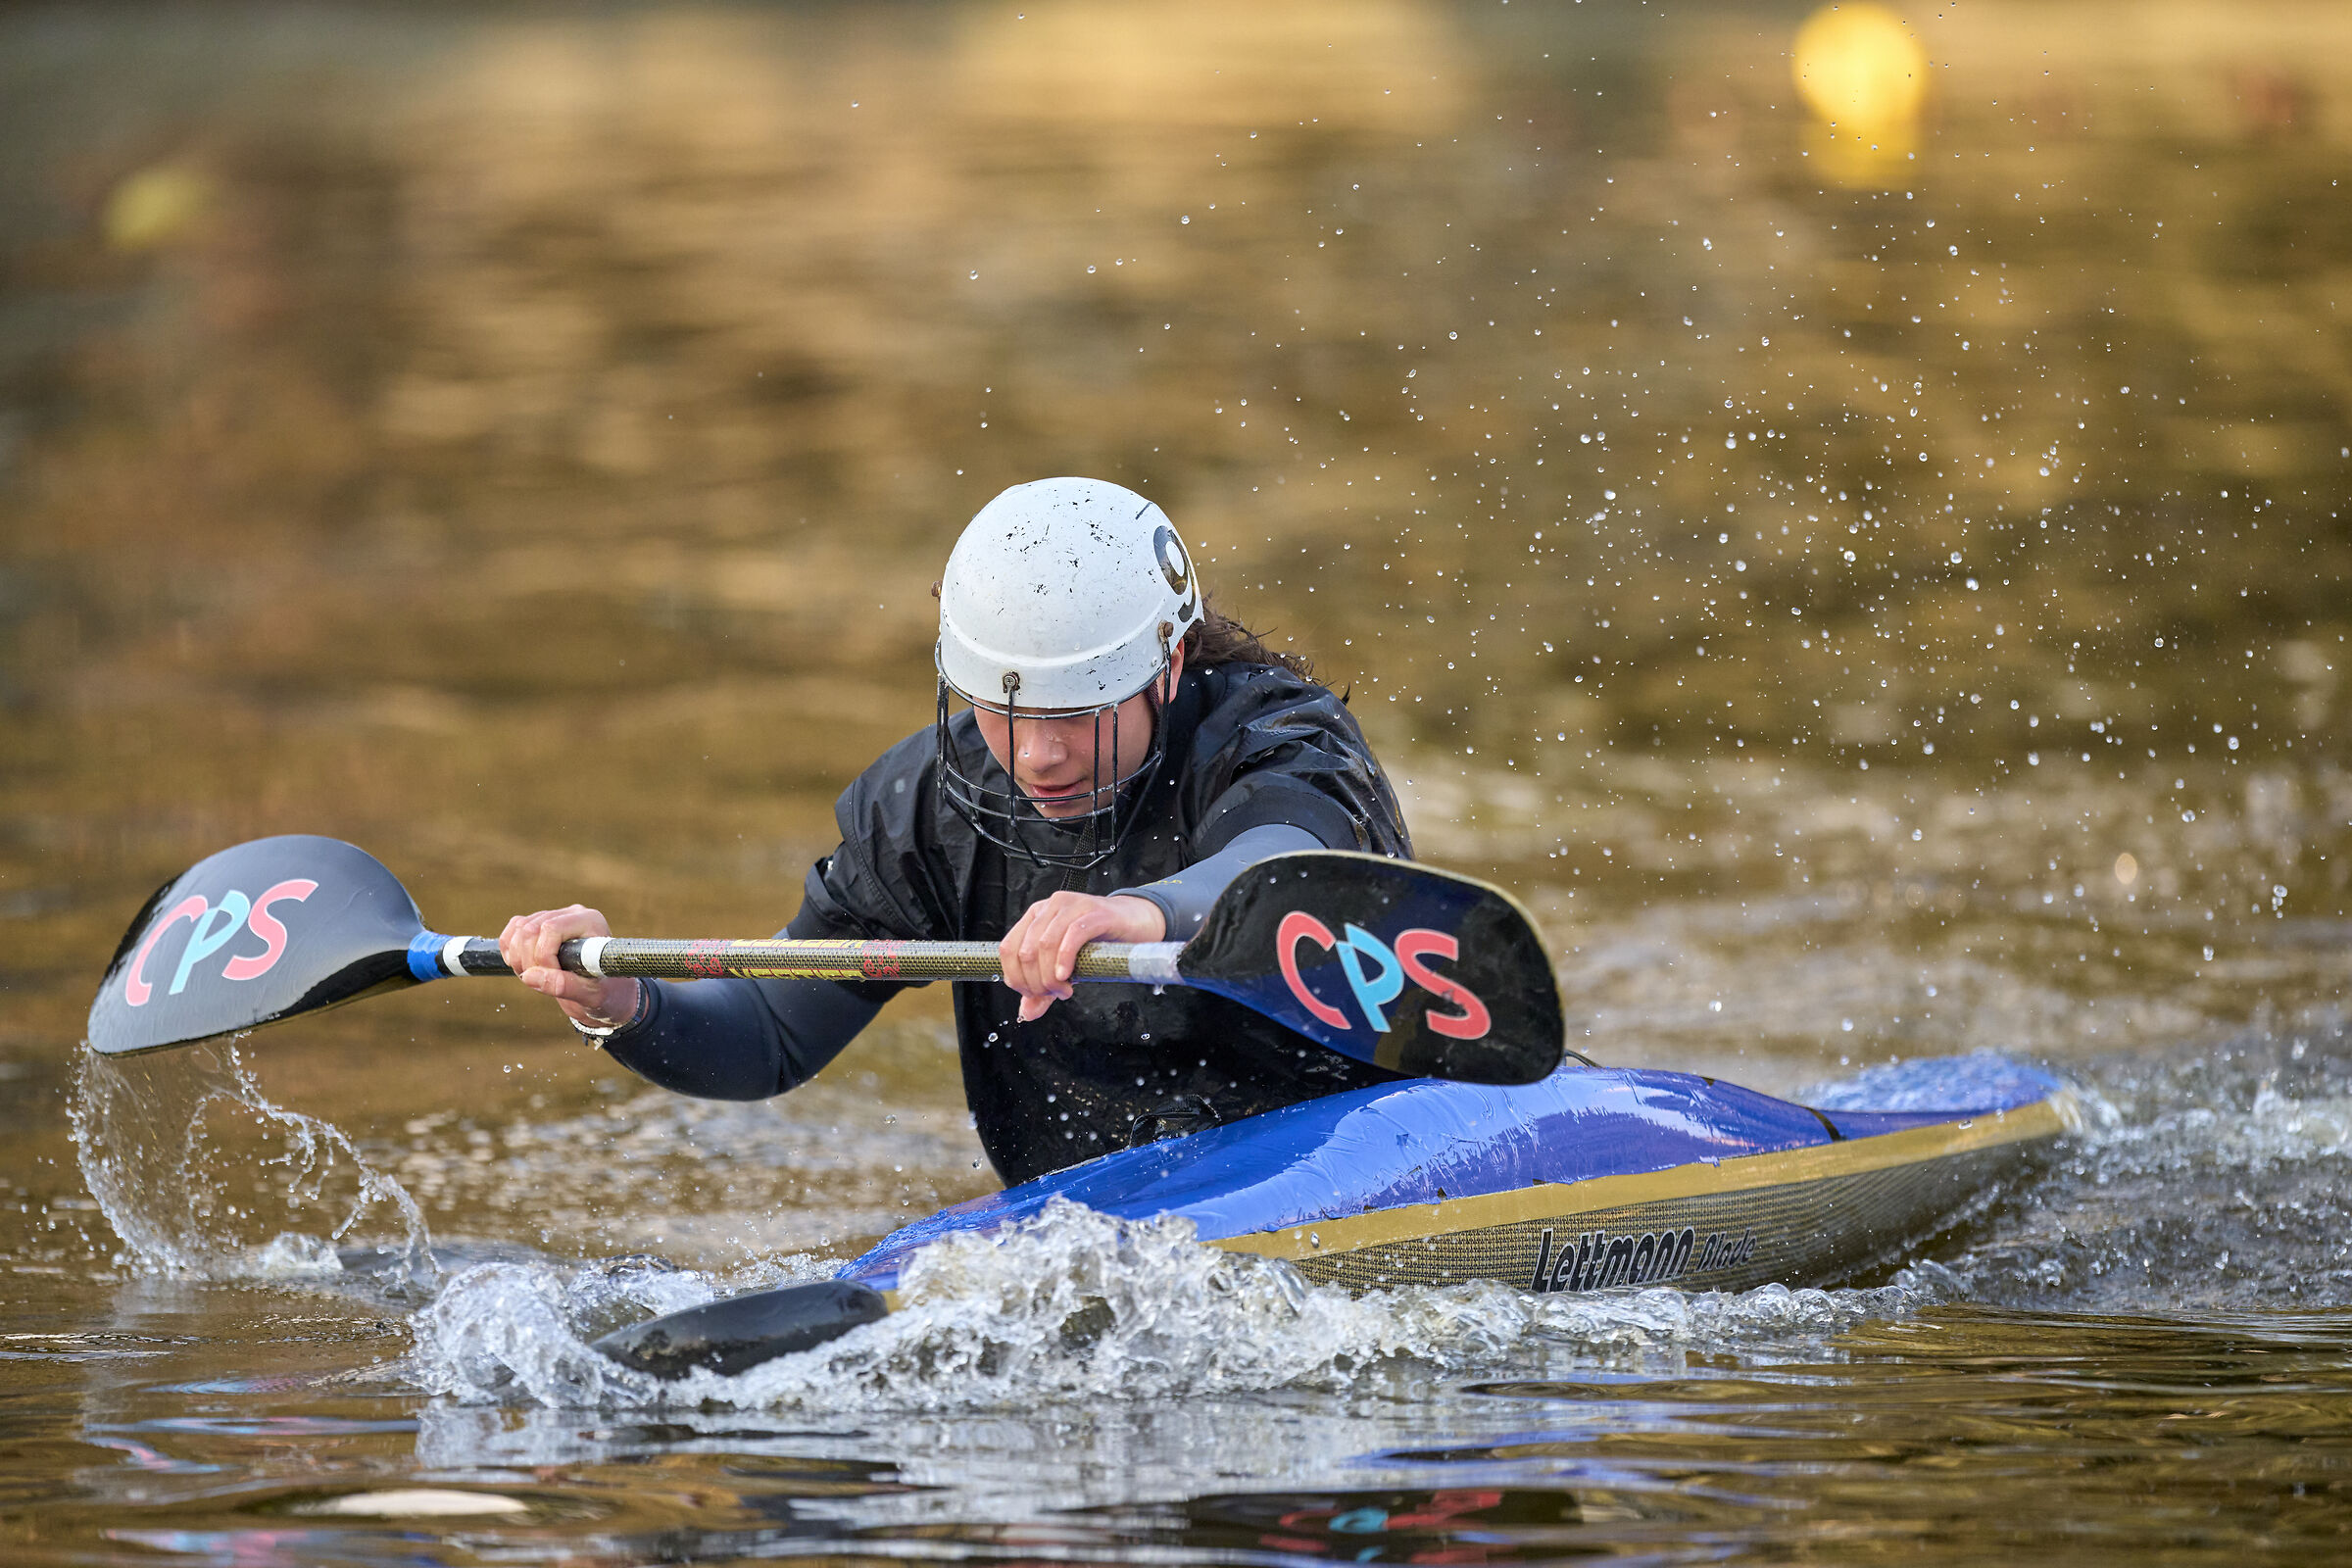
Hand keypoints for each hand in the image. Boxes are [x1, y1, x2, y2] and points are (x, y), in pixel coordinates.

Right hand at [498, 905, 642, 1031]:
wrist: (605, 992)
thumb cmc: (605, 992)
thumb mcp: (590, 995)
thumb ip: (564, 986)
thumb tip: (529, 976)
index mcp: (591, 922)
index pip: (552, 929)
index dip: (544, 957)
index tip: (554, 979)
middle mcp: (573, 914)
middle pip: (530, 928)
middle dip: (528, 960)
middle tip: (539, 983)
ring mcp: (554, 916)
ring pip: (519, 928)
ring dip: (518, 958)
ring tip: (535, 978)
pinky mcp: (539, 925)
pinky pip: (513, 930)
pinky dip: (510, 951)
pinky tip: (524, 968)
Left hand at [999, 892, 1166, 1022]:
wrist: (1136, 923)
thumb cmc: (1099, 943)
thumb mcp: (1066, 967)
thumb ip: (1044, 988)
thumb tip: (1026, 1014)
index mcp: (1035, 916)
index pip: (1008, 949)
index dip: (1016, 978)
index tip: (1034, 995)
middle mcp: (1049, 907)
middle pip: (1026, 951)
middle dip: (1036, 981)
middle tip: (1054, 995)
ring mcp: (1072, 906)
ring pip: (1045, 944)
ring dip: (1050, 976)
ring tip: (1065, 989)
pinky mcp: (1095, 912)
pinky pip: (1072, 935)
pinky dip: (1065, 959)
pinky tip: (1068, 976)